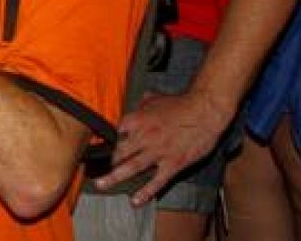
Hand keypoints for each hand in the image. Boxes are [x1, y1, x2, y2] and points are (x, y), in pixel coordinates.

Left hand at [97, 88, 233, 204]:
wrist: (204, 111)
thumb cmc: (181, 103)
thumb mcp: (155, 99)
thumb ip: (142, 104)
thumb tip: (137, 104)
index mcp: (137, 119)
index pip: (114, 132)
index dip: (106, 140)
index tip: (98, 147)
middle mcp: (144, 136)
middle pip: (119, 151)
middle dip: (106, 161)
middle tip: (95, 169)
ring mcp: (158, 152)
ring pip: (132, 167)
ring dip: (114, 177)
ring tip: (100, 185)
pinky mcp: (173, 164)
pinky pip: (157, 181)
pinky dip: (145, 192)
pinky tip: (135, 201)